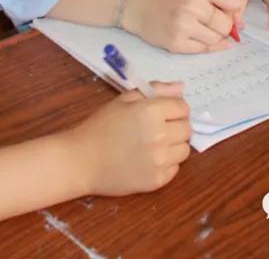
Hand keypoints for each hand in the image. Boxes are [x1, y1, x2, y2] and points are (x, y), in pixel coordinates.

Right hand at [67, 81, 190, 195]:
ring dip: (173, 146)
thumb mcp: (124, 100)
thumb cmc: (100, 127)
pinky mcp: (157, 180)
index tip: (162, 113)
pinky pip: (174, 169)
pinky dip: (165, 164)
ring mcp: (160, 160)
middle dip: (175, 126)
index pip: (183, 108)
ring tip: (152, 146)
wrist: (81, 161)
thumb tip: (181, 88)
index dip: (173, 109)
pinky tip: (147, 160)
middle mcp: (160, 135)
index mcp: (151, 111)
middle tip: (156, 129)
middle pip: (187, 129)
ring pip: (184, 150)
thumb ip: (155, 90)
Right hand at [124, 0, 242, 52]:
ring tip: (200, 28)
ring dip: (213, 36)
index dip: (233, 8)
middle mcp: (193, 6)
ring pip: (217, 39)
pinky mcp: (177, 44)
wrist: (136, 5)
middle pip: (227, 24)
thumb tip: (240, 24)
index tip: (225, 10)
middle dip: (223, 25)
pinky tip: (200, 38)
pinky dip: (207, 46)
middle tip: (210, 21)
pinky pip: (204, 49)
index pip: (235, 1)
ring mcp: (184, 26)